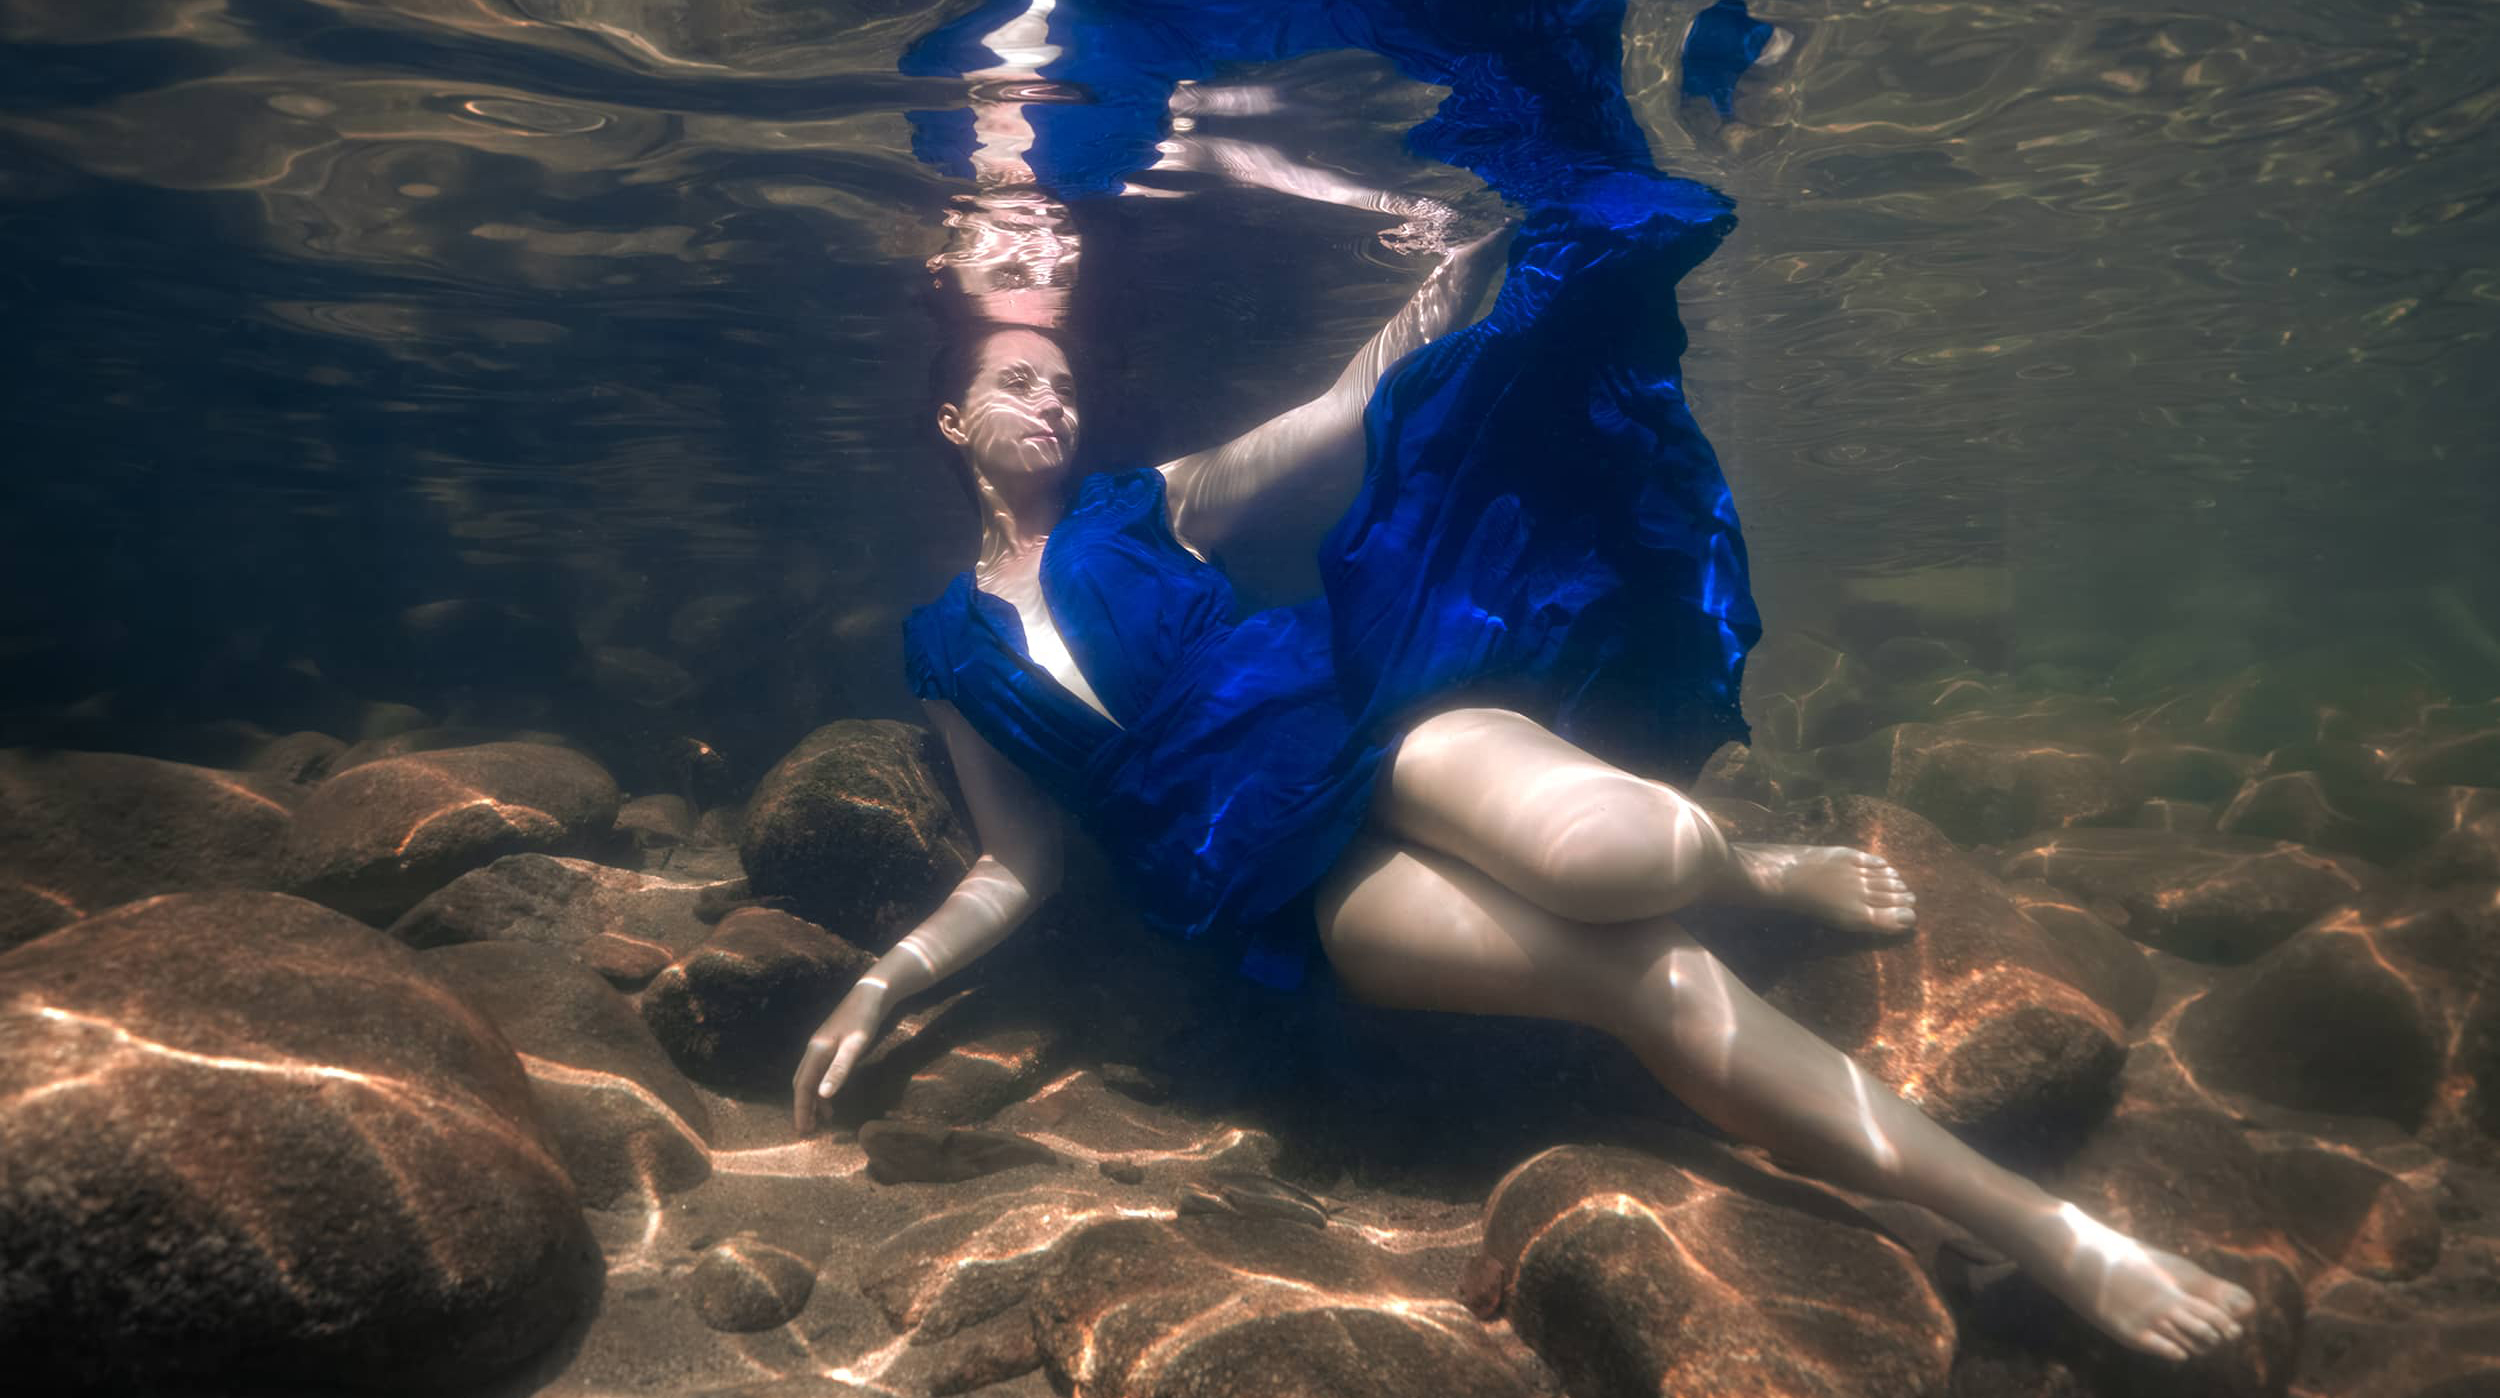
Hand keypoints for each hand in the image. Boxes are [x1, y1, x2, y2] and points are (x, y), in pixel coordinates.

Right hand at [791, 979, 889, 1134]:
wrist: (873, 993)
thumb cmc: (864, 1019)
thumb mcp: (854, 1046)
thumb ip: (839, 1070)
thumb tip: (822, 1096)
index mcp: (817, 1051)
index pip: (802, 1086)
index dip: (801, 1109)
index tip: (802, 1130)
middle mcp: (814, 1049)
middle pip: (801, 1083)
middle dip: (803, 1107)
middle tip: (808, 1130)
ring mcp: (821, 1046)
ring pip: (810, 1078)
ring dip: (813, 1099)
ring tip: (822, 1119)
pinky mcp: (831, 1044)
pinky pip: (820, 1071)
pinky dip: (822, 1087)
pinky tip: (831, 1096)